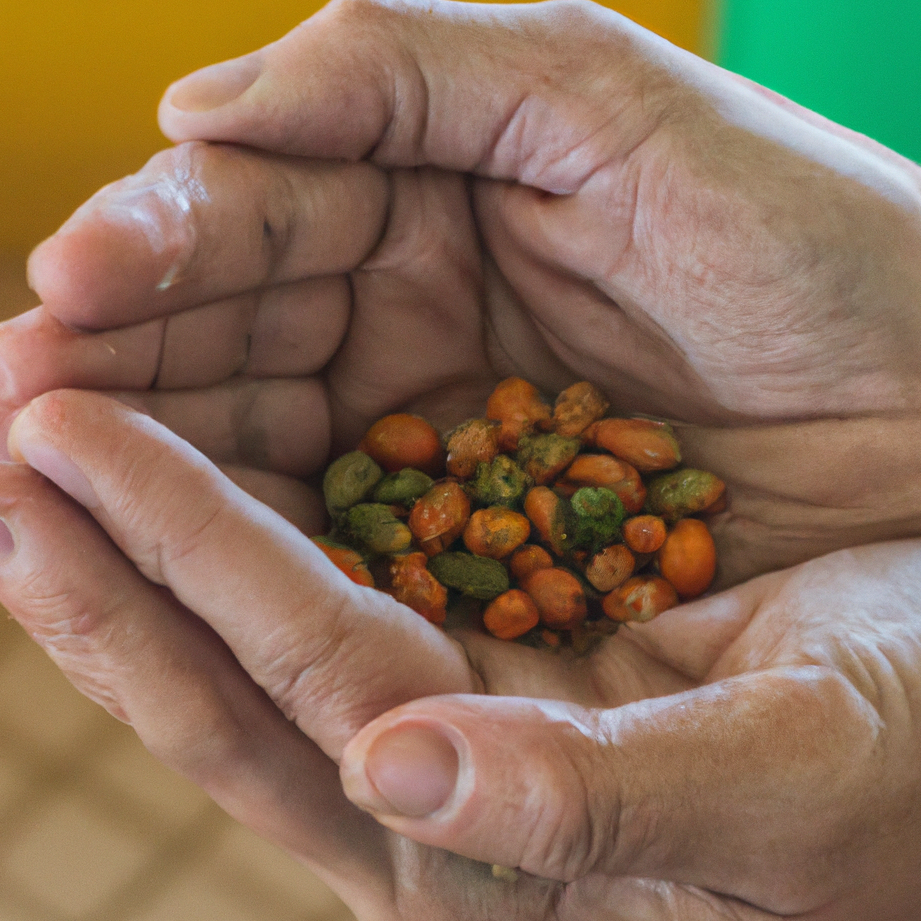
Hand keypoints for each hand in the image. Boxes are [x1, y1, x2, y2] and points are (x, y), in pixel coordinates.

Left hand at [2, 387, 919, 919]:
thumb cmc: (902, 757)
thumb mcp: (791, 777)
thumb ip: (598, 803)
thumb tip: (408, 775)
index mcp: (502, 828)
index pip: (311, 676)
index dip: (182, 561)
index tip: (58, 452)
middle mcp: (442, 772)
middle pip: (234, 660)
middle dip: (105, 550)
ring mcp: (446, 699)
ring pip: (261, 604)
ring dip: (150, 513)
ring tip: (42, 417)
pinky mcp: (471, 635)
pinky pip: (326, 563)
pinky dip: (246, 495)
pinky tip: (188, 428)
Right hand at [4, 0, 920, 585]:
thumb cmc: (804, 234)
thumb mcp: (607, 97)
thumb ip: (403, 65)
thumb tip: (193, 105)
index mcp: (427, 197)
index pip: (255, 217)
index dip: (156, 250)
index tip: (59, 291)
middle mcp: (410, 319)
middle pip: (235, 338)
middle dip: (122, 363)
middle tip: (11, 397)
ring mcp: (433, 436)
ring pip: (270, 444)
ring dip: (163, 459)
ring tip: (43, 473)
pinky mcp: (476, 542)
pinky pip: (354, 543)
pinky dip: (270, 548)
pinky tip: (181, 556)